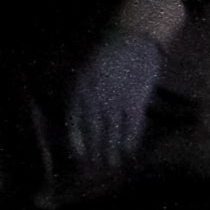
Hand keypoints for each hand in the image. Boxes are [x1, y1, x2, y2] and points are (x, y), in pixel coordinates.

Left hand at [66, 27, 165, 171]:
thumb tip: (77, 122)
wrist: (131, 41)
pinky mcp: (135, 103)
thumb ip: (79, 97)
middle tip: (96, 169)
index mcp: (78, 91)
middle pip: (93, 134)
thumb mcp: (83, 73)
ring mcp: (115, 102)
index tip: (80, 159)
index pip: (74, 125)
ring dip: (111, 153)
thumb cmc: (106, 57)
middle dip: (94, 154)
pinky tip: (129, 153)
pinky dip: (130, 143)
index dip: (77, 145)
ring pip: (111, 135)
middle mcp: (94, 99)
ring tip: (112, 166)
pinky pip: (131, 129)